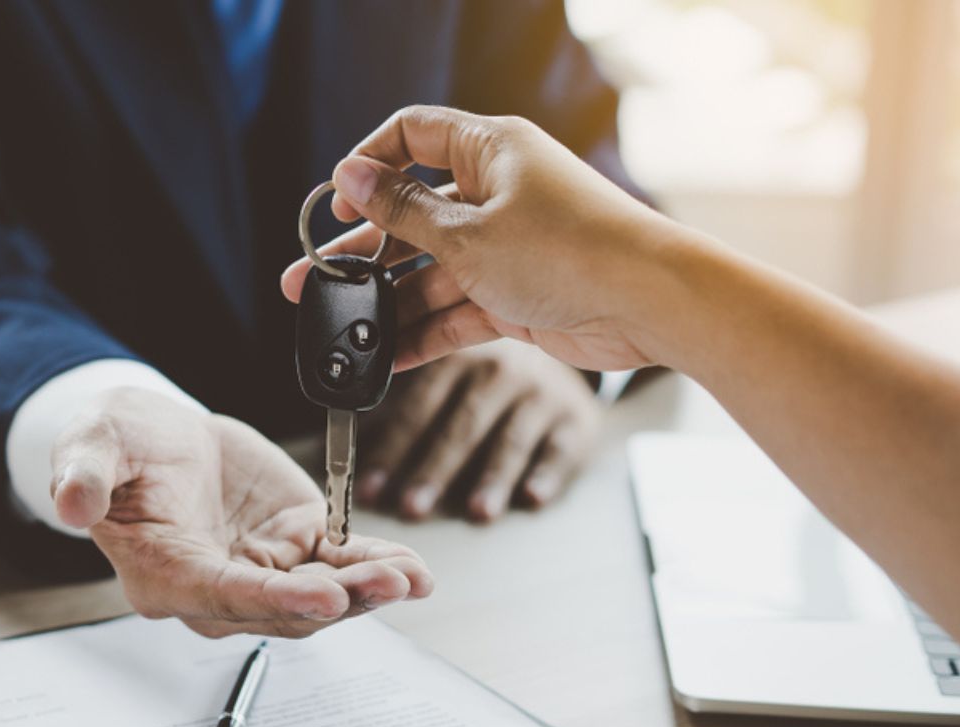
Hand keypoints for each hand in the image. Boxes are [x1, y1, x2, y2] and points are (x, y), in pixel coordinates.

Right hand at [50, 387, 432, 638]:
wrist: (154, 436)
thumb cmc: (117, 446)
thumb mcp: (90, 445)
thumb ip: (83, 476)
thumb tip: (70, 503)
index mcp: (165, 575)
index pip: (224, 597)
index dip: (276, 600)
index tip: (323, 596)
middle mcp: (218, 589)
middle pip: (284, 608)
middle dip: (340, 600)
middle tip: (388, 583)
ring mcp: (263, 571)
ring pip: (321, 595)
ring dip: (368, 590)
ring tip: (412, 577)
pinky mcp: (297, 546)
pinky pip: (341, 565)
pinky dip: (377, 567)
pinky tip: (415, 571)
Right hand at [280, 106, 676, 372]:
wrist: (649, 304)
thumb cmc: (570, 250)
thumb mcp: (468, 233)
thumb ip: (403, 211)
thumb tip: (352, 176)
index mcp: (490, 152)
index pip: (414, 136)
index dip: (368, 165)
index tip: (337, 204)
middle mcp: (497, 194)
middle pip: (412, 214)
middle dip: (361, 250)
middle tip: (310, 279)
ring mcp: (506, 248)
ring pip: (430, 270)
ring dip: (388, 300)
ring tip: (342, 329)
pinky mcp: (517, 296)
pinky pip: (456, 311)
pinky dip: (424, 332)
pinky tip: (386, 357)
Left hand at [357, 340, 599, 520]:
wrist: (568, 347)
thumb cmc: (491, 370)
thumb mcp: (453, 363)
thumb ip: (407, 390)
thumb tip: (342, 420)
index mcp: (457, 358)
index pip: (418, 407)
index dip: (392, 449)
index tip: (369, 489)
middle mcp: (500, 371)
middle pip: (461, 426)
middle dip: (434, 469)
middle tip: (412, 508)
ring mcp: (541, 394)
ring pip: (510, 439)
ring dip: (492, 477)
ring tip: (476, 512)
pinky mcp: (576, 418)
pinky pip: (560, 448)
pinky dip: (548, 473)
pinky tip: (532, 498)